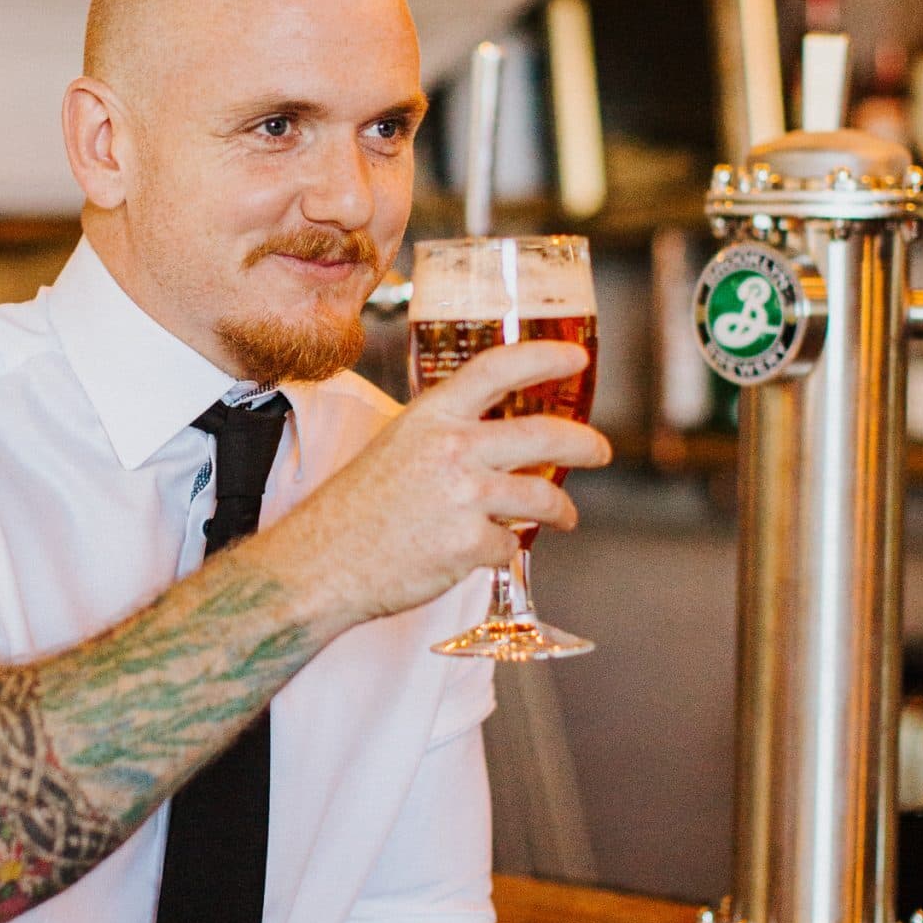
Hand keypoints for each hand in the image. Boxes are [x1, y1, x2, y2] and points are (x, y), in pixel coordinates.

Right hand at [257, 338, 610, 628]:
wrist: (322, 563)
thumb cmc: (353, 510)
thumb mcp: (396, 448)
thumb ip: (444, 437)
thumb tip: (494, 442)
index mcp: (430, 418)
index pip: (497, 370)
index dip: (543, 359)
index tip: (576, 359)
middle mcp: (452, 450)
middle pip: (542, 435)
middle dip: (584, 443)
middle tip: (600, 450)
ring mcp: (463, 498)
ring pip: (541, 499)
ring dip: (561, 511)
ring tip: (565, 518)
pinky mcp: (468, 545)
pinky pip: (510, 547)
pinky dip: (502, 551)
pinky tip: (483, 551)